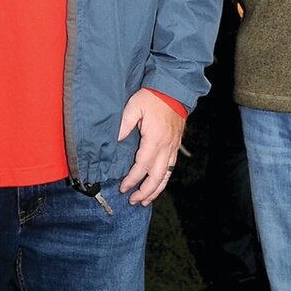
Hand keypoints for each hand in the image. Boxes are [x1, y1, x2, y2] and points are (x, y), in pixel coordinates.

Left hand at [117, 89, 184, 204]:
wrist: (173, 90)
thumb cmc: (152, 97)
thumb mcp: (133, 107)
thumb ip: (123, 125)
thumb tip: (115, 141)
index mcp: (155, 139)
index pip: (142, 166)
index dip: (132, 179)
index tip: (123, 188)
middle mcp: (166, 147)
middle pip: (157, 177)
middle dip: (145, 192)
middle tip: (133, 201)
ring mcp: (173, 148)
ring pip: (166, 176)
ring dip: (155, 190)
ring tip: (145, 201)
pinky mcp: (175, 146)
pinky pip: (171, 168)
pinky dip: (164, 180)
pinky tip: (157, 186)